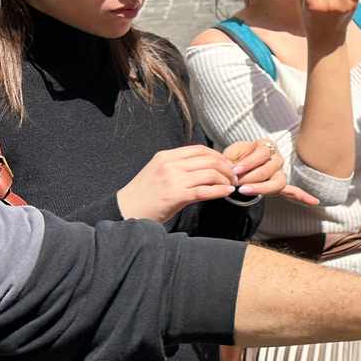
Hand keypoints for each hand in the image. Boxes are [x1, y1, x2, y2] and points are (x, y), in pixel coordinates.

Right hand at [116, 145, 239, 221]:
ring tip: (231, 186)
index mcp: (166, 156)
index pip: (200, 149)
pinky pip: (205, 190)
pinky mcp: (176, 196)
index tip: (227, 164)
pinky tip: (227, 192)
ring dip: (226, 179)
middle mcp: (170, 164)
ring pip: (210, 173)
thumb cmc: (145, 194)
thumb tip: (207, 166)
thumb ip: (179, 166)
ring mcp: (173, 180)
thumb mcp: (159, 172)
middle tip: (234, 176)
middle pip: (209, 159)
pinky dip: (220, 190)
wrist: (126, 210)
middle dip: (227, 167)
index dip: (218, 155)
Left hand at [223, 141, 319, 205]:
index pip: (261, 154)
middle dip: (251, 178)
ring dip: (261, 188)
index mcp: (265, 146)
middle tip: (237, 183)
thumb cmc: (234, 157)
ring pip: (278, 182)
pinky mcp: (279, 186)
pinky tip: (314, 202)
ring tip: (245, 190)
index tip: (234, 171)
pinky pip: (294, 191)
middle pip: (269, 169)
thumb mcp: (231, 152)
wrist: (235, 164)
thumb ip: (232, 159)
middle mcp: (276, 158)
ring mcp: (279, 172)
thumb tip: (232, 170)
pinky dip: (303, 197)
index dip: (247, 163)